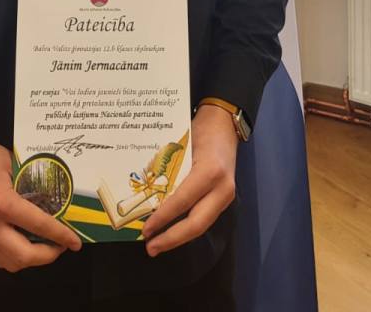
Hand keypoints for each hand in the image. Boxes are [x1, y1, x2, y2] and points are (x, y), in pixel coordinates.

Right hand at [0, 134, 81, 271]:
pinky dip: (14, 257)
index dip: (60, 235)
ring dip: (31, 260)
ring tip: (45, 247)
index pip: (38, 225)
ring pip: (10, 263)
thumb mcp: (11, 163)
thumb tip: (51, 196)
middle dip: (48, 255)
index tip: (75, 242)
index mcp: (2, 203)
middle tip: (61, 245)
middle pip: (24, 256)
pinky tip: (23, 245)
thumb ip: (29, 183)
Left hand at [140, 104, 237, 255]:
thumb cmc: (199, 128)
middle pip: (197, 224)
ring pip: (202, 225)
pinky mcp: (223, 198)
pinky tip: (171, 231)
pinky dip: (186, 226)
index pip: (183, 201)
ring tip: (158, 244)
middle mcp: (222, 188)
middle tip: (151, 248)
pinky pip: (204, 217)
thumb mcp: (182, 145)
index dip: (163, 217)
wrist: (224, 122)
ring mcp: (226, 195)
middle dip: (172, 239)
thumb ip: (170, 169)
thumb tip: (144, 192)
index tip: (146, 229)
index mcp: (210, 171)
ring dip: (179, 237)